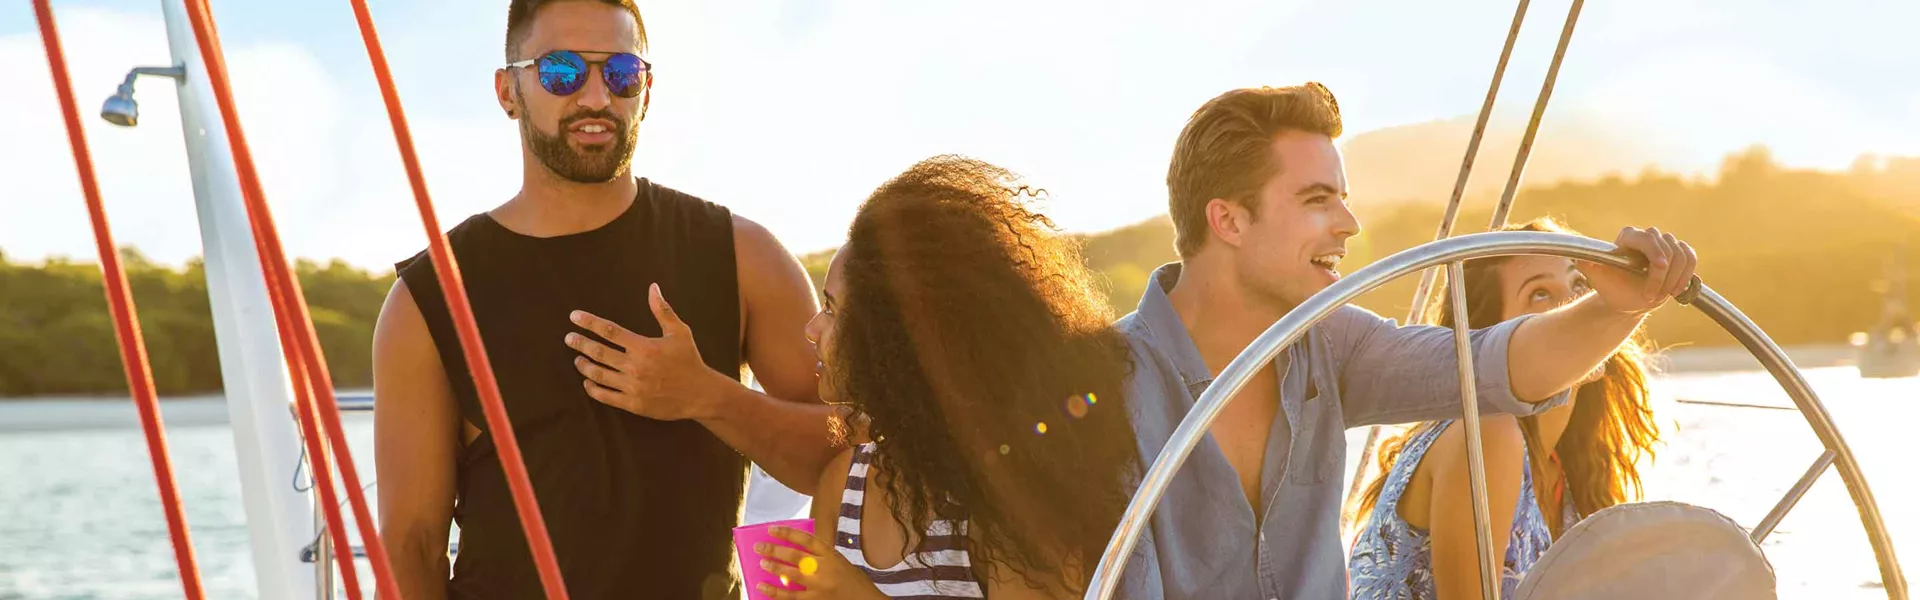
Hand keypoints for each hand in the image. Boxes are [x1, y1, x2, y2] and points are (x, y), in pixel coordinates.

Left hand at [565, 283, 720, 420]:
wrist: (701, 394)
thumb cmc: (689, 360)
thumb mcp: (680, 332)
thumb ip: (662, 310)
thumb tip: (652, 287)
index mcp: (644, 347)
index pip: (609, 331)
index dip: (589, 322)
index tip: (574, 317)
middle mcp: (635, 366)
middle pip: (598, 352)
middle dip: (580, 343)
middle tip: (569, 338)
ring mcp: (633, 387)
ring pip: (598, 375)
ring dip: (584, 366)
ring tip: (577, 359)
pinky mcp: (633, 404)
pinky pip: (605, 396)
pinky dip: (592, 388)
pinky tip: (588, 381)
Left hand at [752, 525, 885, 599]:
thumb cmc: (854, 583)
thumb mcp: (840, 564)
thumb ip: (821, 559)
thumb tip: (793, 556)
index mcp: (832, 556)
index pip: (807, 540)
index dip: (787, 533)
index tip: (772, 529)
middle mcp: (825, 569)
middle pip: (795, 556)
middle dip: (774, 550)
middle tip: (759, 547)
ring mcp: (820, 587)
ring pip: (791, 576)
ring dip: (774, 569)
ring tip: (762, 564)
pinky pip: (791, 598)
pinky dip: (776, 593)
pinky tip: (764, 589)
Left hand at [1577, 226, 1697, 315]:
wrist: (1625, 299)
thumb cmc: (1611, 288)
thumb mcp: (1597, 279)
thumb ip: (1587, 265)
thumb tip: (1579, 258)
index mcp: (1628, 237)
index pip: (1649, 238)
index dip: (1657, 251)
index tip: (1660, 267)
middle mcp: (1648, 236)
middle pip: (1669, 248)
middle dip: (1663, 276)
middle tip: (1650, 296)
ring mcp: (1665, 244)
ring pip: (1682, 254)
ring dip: (1675, 279)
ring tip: (1660, 295)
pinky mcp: (1679, 253)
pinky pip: (1691, 258)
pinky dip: (1686, 275)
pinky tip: (1675, 290)